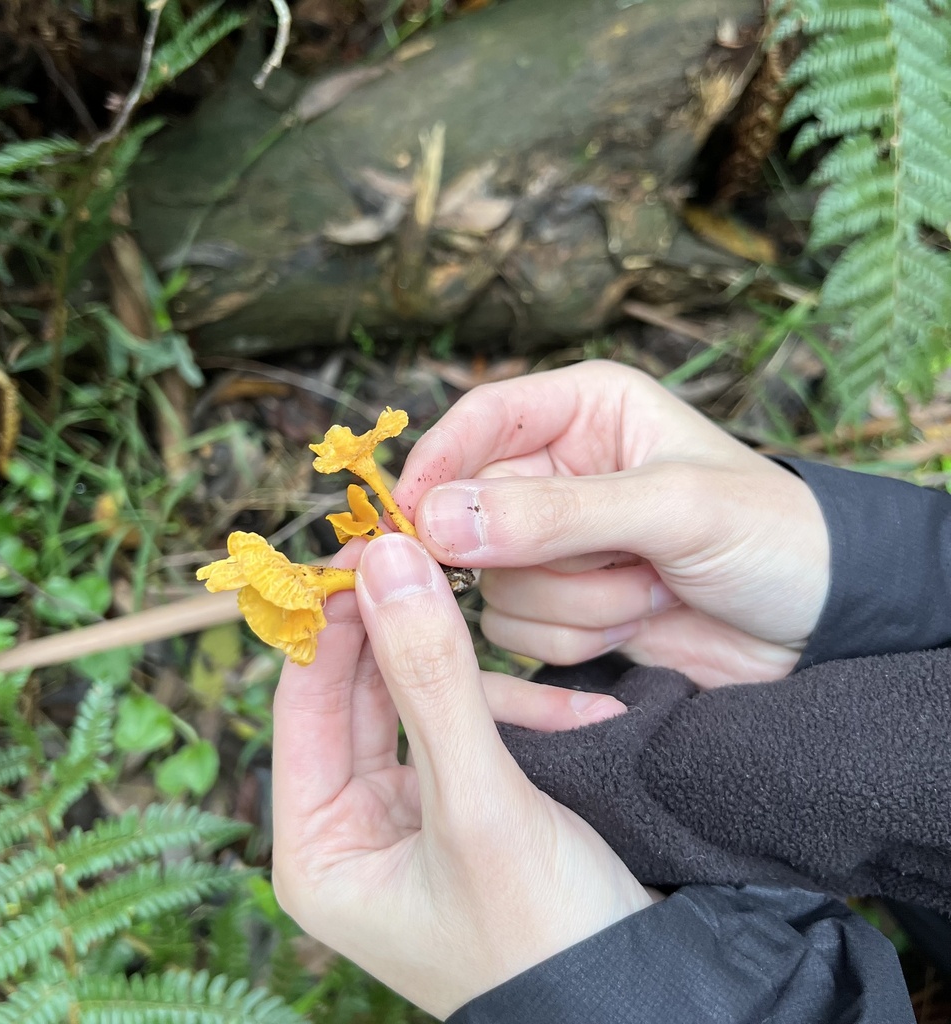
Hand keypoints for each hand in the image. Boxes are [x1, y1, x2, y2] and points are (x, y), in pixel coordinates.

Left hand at [271, 534, 652, 1018]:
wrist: (640, 1009)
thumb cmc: (542, 938)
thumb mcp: (481, 802)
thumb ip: (431, 677)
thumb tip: (387, 560)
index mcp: (317, 847)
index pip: (305, 695)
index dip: (338, 613)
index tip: (375, 542)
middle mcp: (351, 832)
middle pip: (366, 692)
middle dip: (419, 636)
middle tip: (449, 562)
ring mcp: (408, 821)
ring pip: (427, 705)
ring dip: (495, 686)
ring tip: (567, 690)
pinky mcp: (463, 812)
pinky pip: (474, 733)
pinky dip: (526, 718)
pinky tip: (586, 715)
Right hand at [394, 361, 829, 686]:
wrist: (819, 626)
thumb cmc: (771, 536)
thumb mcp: (672, 509)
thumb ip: (555, 514)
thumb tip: (437, 521)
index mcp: (584, 410)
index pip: (479, 421)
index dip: (438, 468)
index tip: (411, 523)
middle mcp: (558, 472)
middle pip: (474, 515)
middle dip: (543, 557)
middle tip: (619, 564)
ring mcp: (556, 543)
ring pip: (495, 584)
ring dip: (574, 605)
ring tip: (651, 588)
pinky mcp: (561, 604)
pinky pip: (517, 631)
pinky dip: (577, 639)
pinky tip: (642, 616)